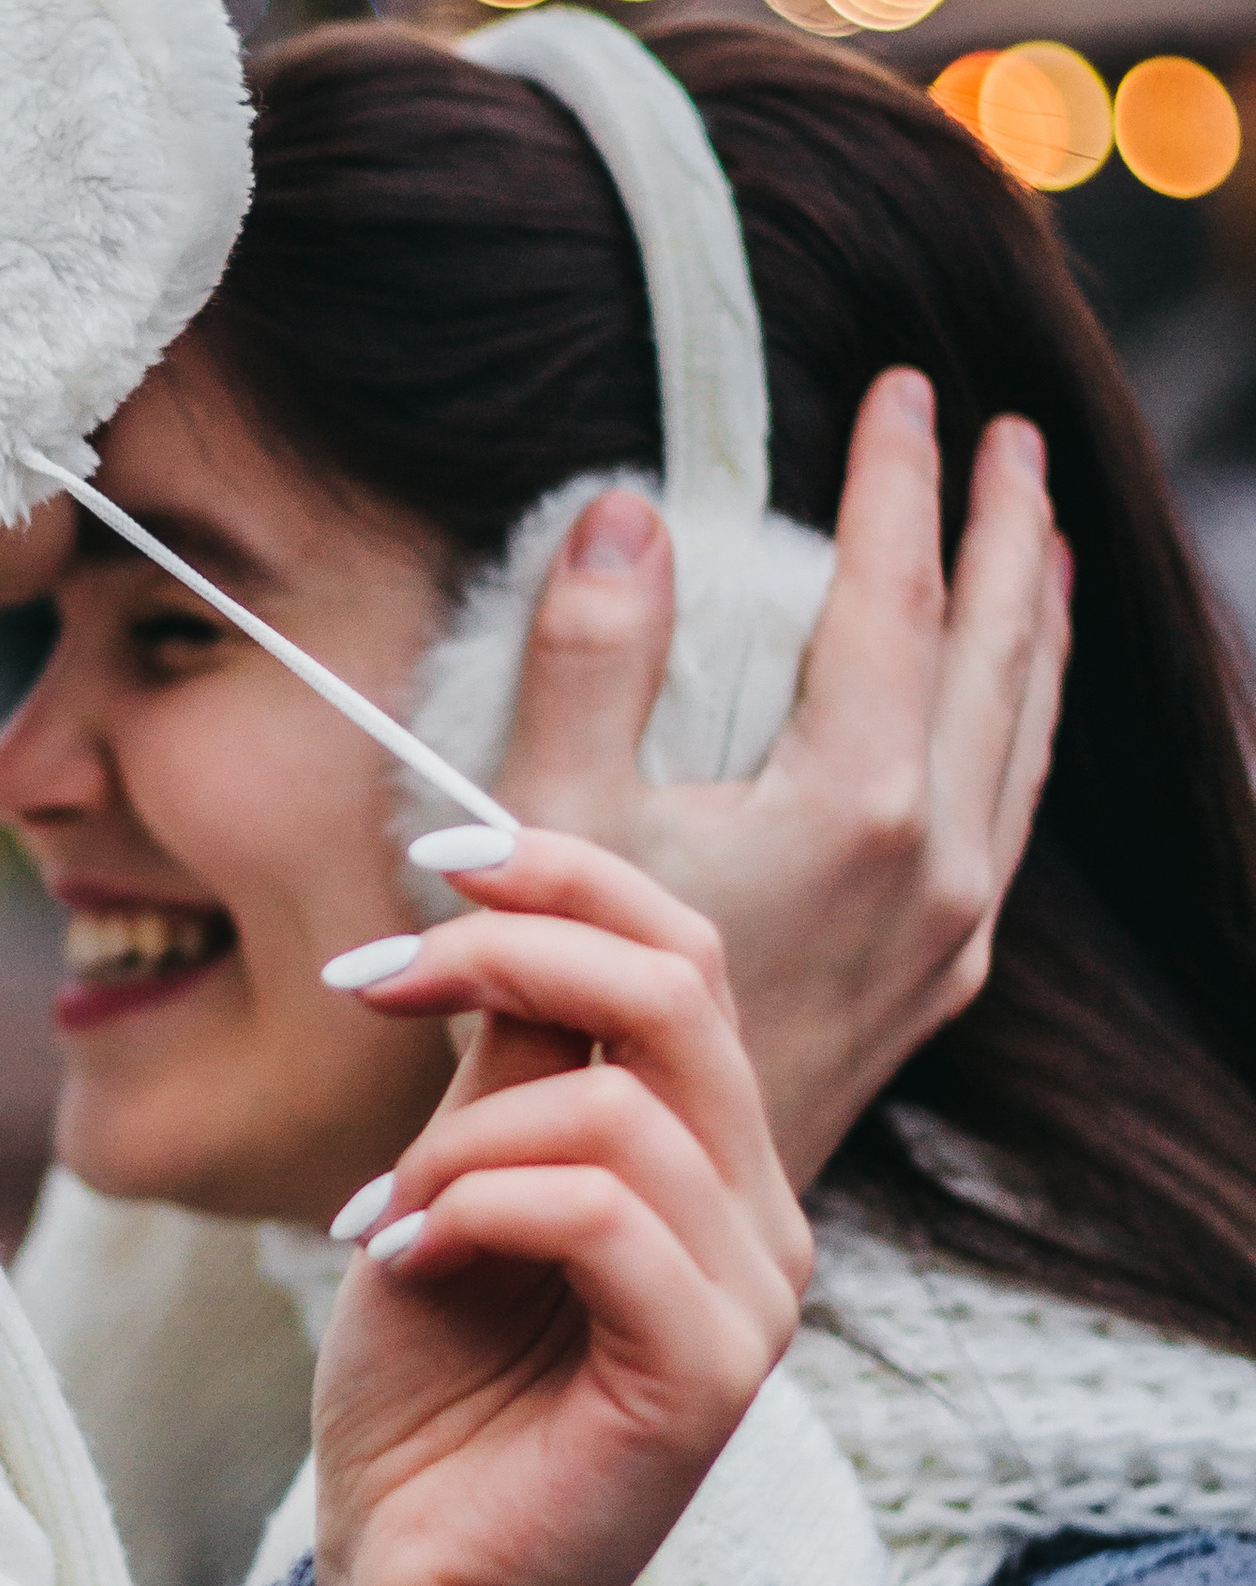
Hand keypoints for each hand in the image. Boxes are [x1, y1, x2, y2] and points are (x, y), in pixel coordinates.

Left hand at [310, 831, 809, 1585]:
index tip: (435, 860)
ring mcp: (750, 1301)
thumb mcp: (452, 1186)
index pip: (684, 957)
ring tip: (389, 1217)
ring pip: (617, 1107)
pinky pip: (603, 1215)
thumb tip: (484, 912)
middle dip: (507, 954)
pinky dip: (475, 1209)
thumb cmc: (431, 1400)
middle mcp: (758, 1217)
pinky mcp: (708, 1378)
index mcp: (708, 1158)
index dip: (567, 878)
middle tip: (372, 981)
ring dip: (458, 1137)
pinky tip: (403, 1258)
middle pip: (676, 992)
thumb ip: (502, 1067)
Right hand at [489, 371, 1067, 1186]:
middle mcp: (936, 864)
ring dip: (1033, 627)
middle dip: (1004, 531)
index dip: (900, 480)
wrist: (643, 1197)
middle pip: (997, 654)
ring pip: (1026, 740)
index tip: (907, 387)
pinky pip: (1012, 814)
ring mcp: (954, 931)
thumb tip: (624, 504)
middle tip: (1011, 433)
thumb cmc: (570, 1012)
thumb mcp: (548, 819)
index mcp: (855, 805)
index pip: (895, 593)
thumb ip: (589, 655)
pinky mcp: (941, 980)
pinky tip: (1001, 712)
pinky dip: (1022, 727)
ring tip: (1038, 545)